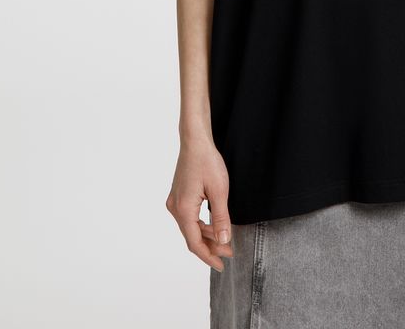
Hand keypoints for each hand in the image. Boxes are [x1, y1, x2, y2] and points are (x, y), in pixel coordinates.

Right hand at [165, 136, 233, 271]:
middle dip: (211, 246)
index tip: (222, 265)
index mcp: (183, 210)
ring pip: (190, 227)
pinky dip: (201, 224)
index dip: (208, 256)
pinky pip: (189, 217)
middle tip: (230, 252)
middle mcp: (175, 208)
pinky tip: (214, 225)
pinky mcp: (178, 196)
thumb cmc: (207, 161)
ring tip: (225, 239)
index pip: (195, 242)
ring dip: (207, 235)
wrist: (195, 140)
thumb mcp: (220, 191)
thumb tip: (223, 241)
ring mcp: (175, 202)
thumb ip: (221, 218)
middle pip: (192, 236)